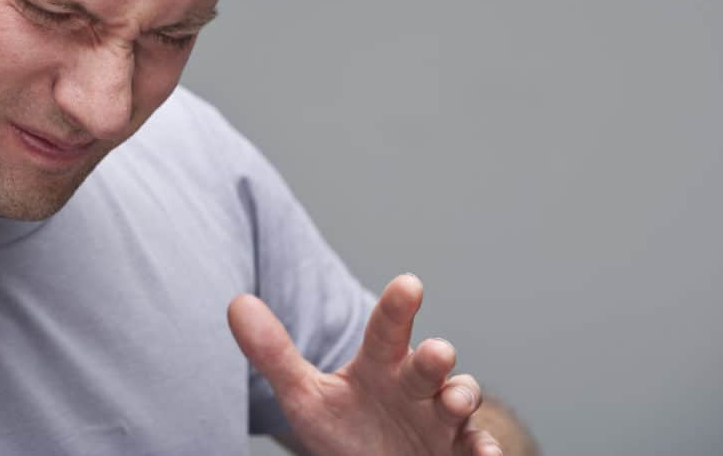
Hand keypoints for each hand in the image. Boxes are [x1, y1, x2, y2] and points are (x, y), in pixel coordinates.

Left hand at [228, 274, 501, 455]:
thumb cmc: (346, 429)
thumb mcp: (306, 397)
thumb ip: (274, 354)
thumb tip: (236, 303)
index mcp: (381, 364)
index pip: (387, 330)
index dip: (398, 308)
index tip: (409, 284)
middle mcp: (416, 386)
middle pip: (428, 365)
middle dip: (436, 358)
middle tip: (437, 352)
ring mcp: (441, 421)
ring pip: (461, 400)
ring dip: (463, 398)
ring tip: (455, 401)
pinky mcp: (457, 453)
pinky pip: (479, 448)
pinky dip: (485, 449)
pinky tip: (482, 454)